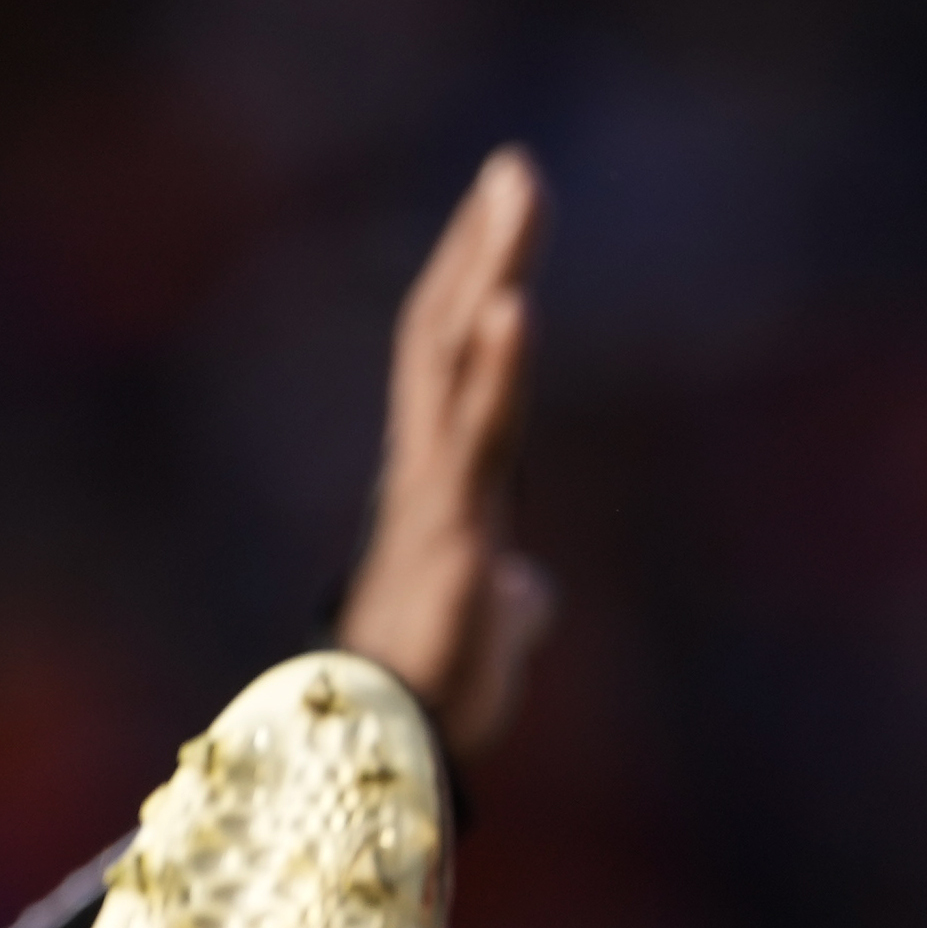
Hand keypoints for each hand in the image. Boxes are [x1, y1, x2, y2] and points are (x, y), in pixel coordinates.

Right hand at [333, 148, 556, 757]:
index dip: (482, 280)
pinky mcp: (449, 531)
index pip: (461, 358)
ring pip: (455, 360)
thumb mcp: (495, 627)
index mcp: (446, 478)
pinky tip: (513, 305)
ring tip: (515, 196)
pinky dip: (494, 368)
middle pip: (449, 329)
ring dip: (489, 272)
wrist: (396, 759)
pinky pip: (472, 436)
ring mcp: (435, 492)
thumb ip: (511, 596)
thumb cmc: (435, 696)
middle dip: (484, 247)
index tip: (509, 210)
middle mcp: (430, 467)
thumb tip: (530, 593)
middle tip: (516, 168)